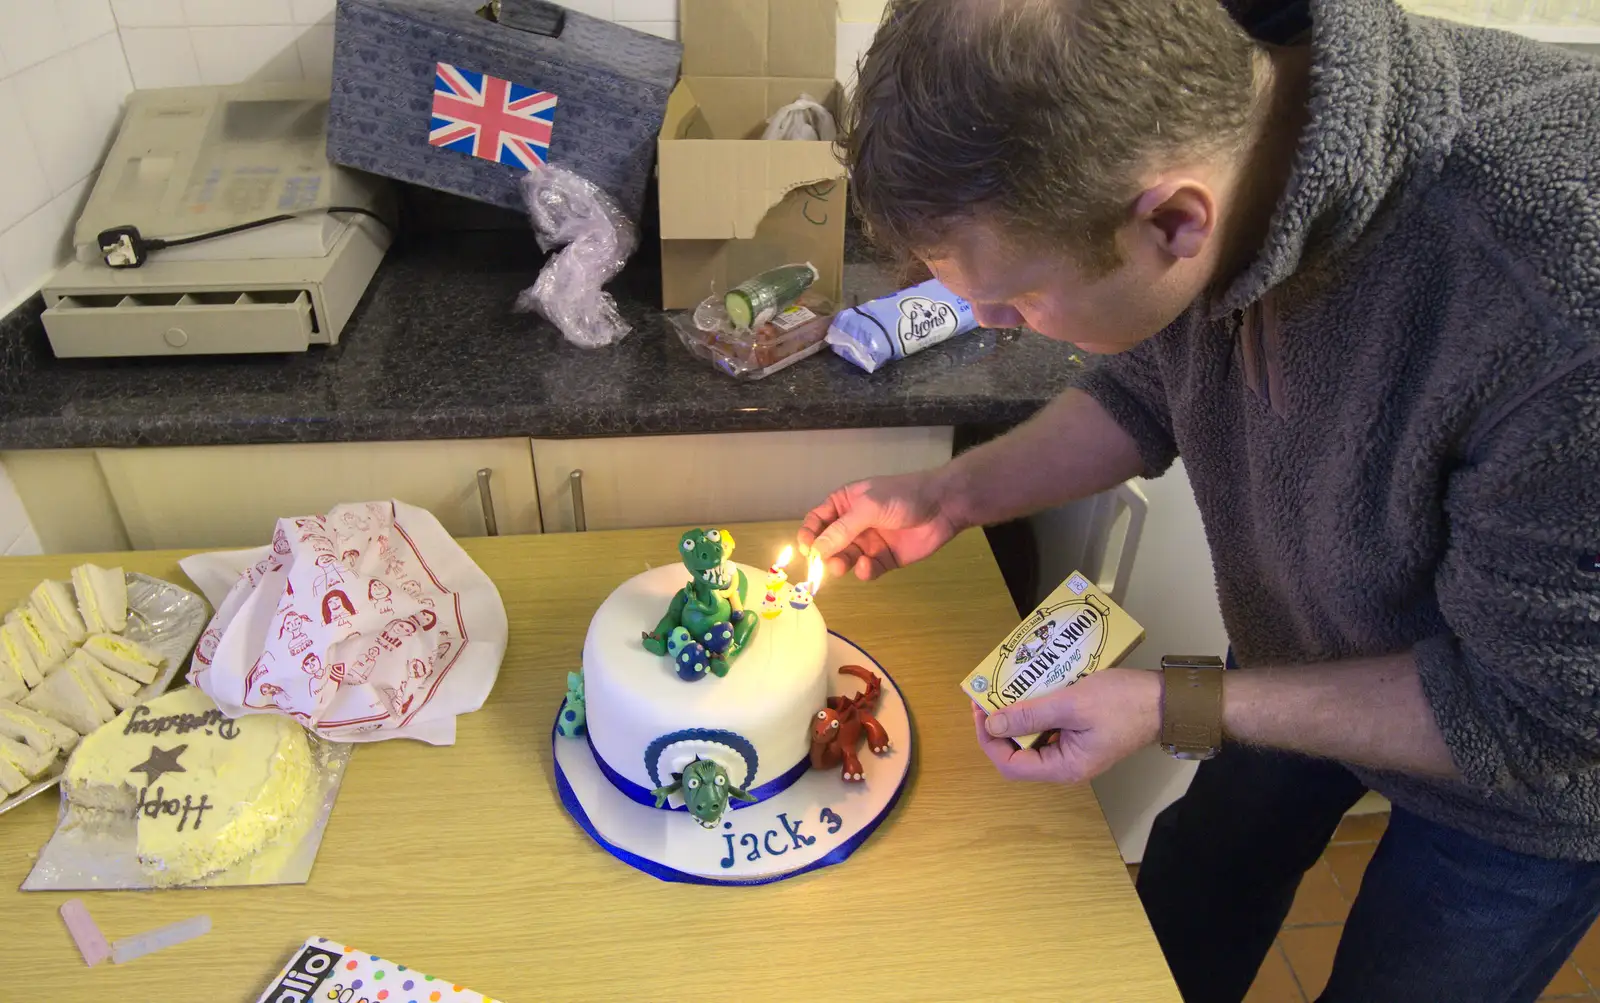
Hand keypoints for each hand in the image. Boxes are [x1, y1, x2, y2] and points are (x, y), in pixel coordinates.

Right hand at [797, 471, 961, 579]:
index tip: (807, 548)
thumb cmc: (903, 497)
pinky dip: (864, 571)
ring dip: (841, 564)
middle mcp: (853, 524)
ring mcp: (869, 542)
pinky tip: (867, 566)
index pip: (817, 520)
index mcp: (845, 503)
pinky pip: (867, 569)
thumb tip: (816, 550)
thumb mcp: (868, 508)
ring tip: (842, 566)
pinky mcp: (884, 559)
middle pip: (829, 544)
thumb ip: (842, 529)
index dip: (809, 534)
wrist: (942, 506)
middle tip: (824, 564)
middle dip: (824, 554)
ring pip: (846, 559)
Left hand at [973, 669, 1161, 783]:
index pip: (1010, 764)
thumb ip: (1030, 715)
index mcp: (1063, 767)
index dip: (988, 739)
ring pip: (1032, 737)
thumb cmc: (1123, 703)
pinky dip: (1036, 709)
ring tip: (1007, 687)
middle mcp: (1065, 765)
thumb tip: (991, 725)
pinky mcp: (1079, 735)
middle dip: (1001, 723)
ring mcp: (1073, 750)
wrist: (1165, 700)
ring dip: (1018, 713)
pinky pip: (1048, 726)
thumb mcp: (1071, 704)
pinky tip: (1031, 688)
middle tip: (989, 694)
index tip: (980, 710)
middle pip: (1018, 751)